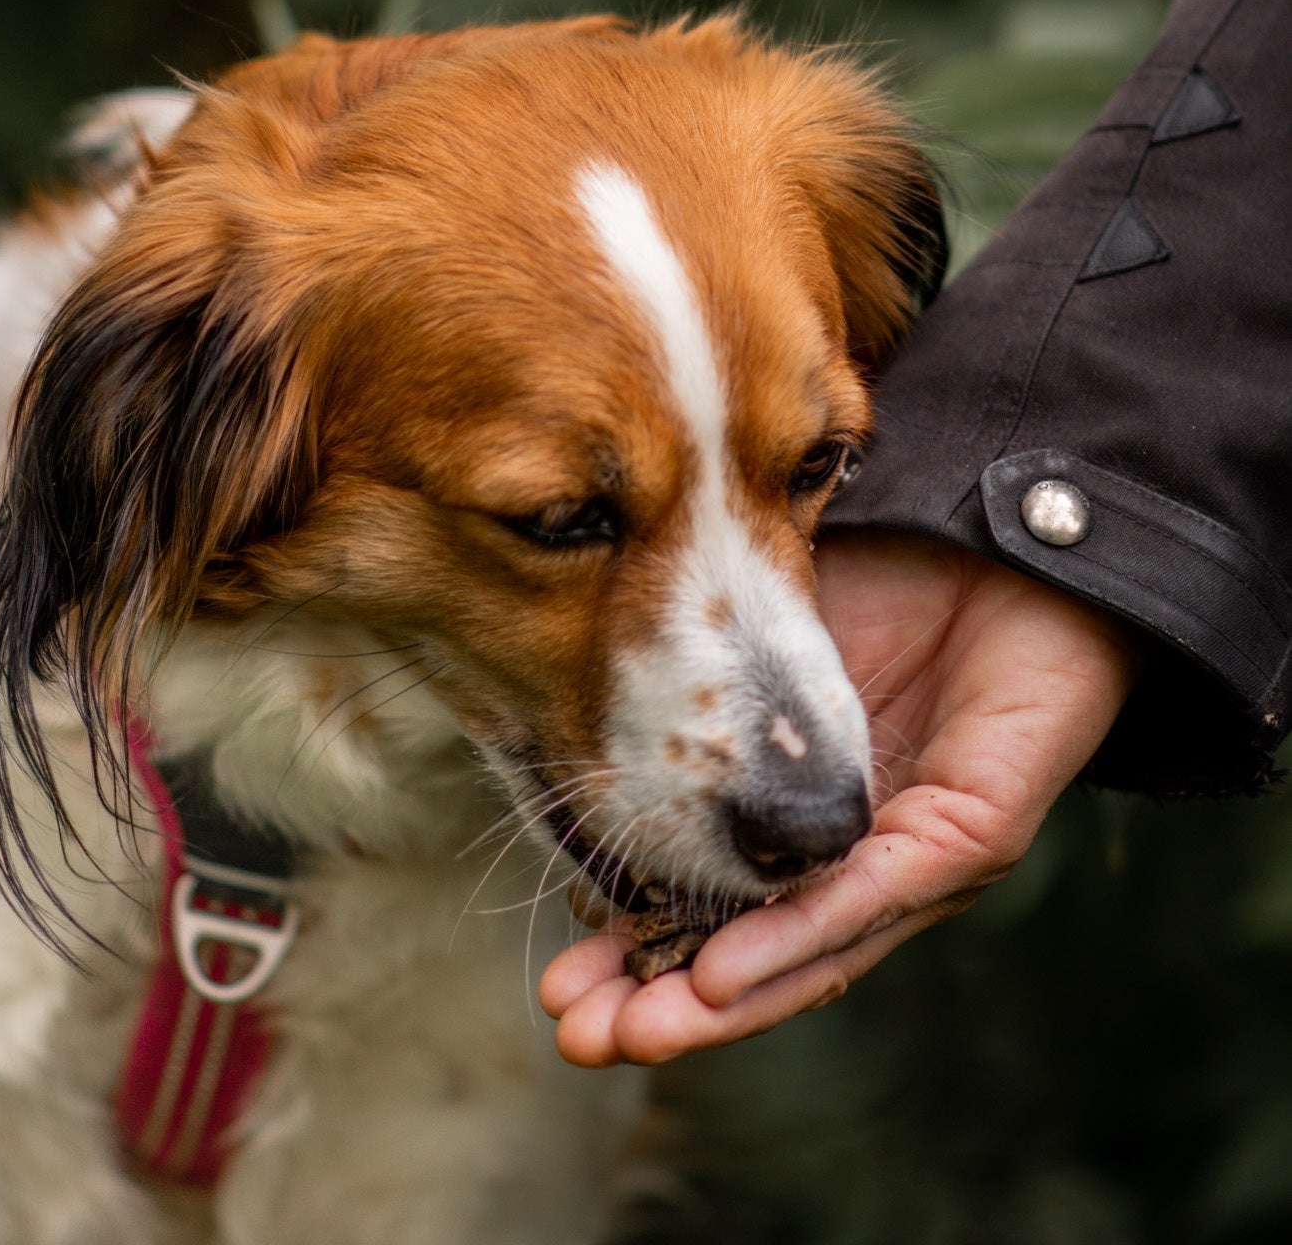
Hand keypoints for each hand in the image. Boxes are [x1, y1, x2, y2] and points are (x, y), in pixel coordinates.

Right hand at [540, 531, 1140, 1065]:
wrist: (1011, 532)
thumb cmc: (895, 572)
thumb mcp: (767, 635)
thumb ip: (705, 692)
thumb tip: (585, 738)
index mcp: (810, 818)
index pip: (719, 907)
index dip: (639, 947)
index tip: (556, 974)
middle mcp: (863, 858)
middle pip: (759, 960)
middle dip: (663, 1004)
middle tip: (579, 1034)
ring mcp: (920, 859)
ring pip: (811, 954)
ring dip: (717, 1005)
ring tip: (634, 1031)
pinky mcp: (972, 835)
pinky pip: (871, 895)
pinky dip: (793, 940)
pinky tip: (720, 977)